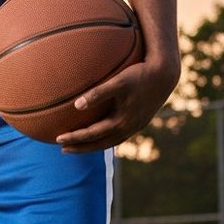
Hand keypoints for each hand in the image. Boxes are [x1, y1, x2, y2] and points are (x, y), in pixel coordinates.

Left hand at [56, 58, 178, 152]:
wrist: (165, 75)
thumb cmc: (139, 74)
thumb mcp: (118, 82)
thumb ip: (97, 94)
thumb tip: (76, 105)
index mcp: (121, 121)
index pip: (92, 135)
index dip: (74, 138)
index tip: (58, 139)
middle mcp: (128, 128)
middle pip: (100, 144)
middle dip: (81, 148)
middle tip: (63, 149)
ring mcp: (135, 127)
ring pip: (110, 142)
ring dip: (93, 145)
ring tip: (79, 145)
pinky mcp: (140, 122)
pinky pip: (119, 135)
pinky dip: (106, 138)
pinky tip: (100, 133)